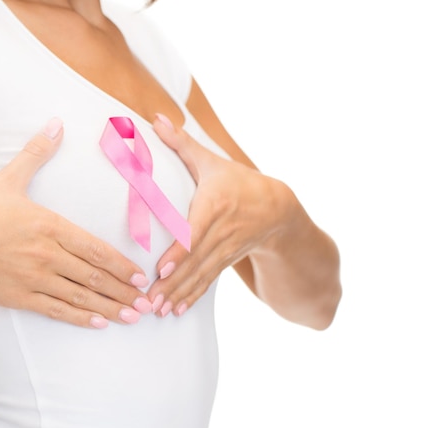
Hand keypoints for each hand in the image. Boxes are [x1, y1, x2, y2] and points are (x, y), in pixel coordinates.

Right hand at [0, 118, 151, 327]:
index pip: (95, 249)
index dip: (121, 264)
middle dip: (124, 291)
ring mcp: (34, 279)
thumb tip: (55, 123)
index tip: (140, 275)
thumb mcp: (9, 177)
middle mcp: (47, 255)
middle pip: (94, 276)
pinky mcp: (18, 296)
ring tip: (132, 317)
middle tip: (148, 303)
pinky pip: (55, 310)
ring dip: (109, 308)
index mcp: (50, 226)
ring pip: (79, 296)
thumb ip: (37, 152)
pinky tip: (98, 324)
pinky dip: (79, 318)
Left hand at [147, 114, 291, 316]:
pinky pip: (208, 282)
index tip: (161, 269)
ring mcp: (226, 249)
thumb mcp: (213, 161)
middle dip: (172, 283)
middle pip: (195, 260)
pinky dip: (191, 297)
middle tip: (148, 301)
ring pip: (200, 276)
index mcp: (216, 204)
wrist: (278, 209)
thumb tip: (155, 116)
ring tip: (158, 311)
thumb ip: (181, 143)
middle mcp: (223, 230)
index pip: (196, 231)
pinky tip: (176, 311)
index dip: (180, 251)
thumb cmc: (237, 181)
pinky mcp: (227, 261)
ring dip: (179, 295)